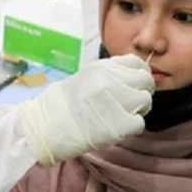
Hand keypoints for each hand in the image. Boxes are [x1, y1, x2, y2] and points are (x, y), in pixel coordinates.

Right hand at [17, 54, 154, 165]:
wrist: (46, 127)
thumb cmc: (62, 105)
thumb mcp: (85, 78)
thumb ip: (108, 75)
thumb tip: (130, 77)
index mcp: (103, 68)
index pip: (136, 63)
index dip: (139, 75)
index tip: (134, 85)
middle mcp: (112, 80)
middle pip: (146, 81)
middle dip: (141, 92)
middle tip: (132, 104)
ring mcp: (117, 101)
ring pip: (146, 101)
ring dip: (138, 110)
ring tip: (124, 116)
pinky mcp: (120, 124)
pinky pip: (139, 123)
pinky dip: (131, 127)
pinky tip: (118, 128)